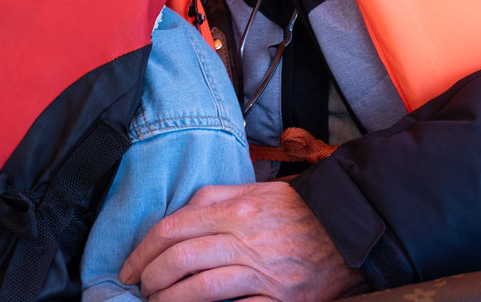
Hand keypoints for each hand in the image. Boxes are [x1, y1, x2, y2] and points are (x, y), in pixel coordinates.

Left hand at [119, 182, 364, 301]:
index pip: (172, 228)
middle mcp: (246, 238)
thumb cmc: (299, 209)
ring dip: (171, 300)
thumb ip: (214, 199)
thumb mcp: (254, 191)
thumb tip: (177, 215)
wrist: (351, 228)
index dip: (142, 250)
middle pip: (181, 258)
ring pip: (202, 287)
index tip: (129, 266)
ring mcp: (264, 271)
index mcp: (236, 209)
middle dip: (151, 277)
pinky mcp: (282, 299)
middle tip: (140, 288)